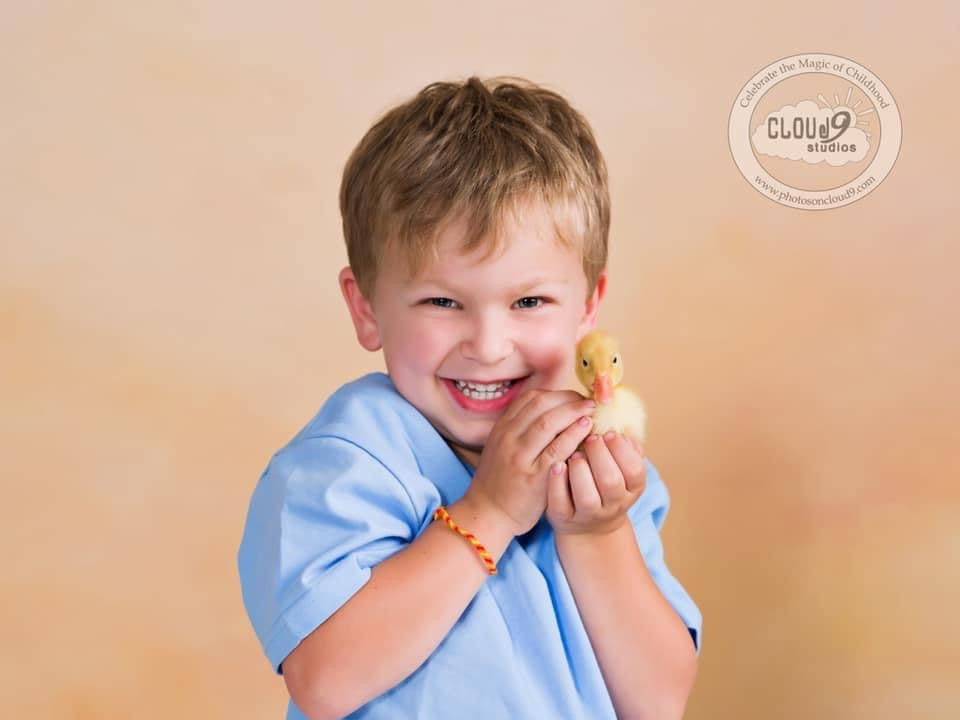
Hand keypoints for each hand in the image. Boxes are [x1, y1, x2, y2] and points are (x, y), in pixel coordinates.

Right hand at [464, 388, 597, 536]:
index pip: (531, 398)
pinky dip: (573, 435)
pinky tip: (586, 431)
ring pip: (549, 422)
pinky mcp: (533, 476)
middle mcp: (508, 437)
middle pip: (541, 404)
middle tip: (589, 402)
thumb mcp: (502, 447)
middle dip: (569, 399)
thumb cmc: (501, 481)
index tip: (575, 397)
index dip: (558, 394)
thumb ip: (521, 429)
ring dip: (574, 412)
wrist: (487, 512)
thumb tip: (554, 412)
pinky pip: (556, 448)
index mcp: (502, 428)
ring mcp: (519, 455)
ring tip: (592, 412)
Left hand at [546, 431, 646, 536]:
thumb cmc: (604, 483)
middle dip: (599, 455)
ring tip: (573, 453)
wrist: (588, 524)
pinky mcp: (564, 517)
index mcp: (631, 488)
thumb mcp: (621, 467)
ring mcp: (588, 514)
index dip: (621, 449)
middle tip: (589, 439)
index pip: (634, 470)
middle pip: (610, 481)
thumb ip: (624, 446)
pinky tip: (555, 465)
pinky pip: (560, 503)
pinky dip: (557, 483)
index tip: (608, 433)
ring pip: (586, 496)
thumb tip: (622, 419)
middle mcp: (613, 504)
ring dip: (579, 469)